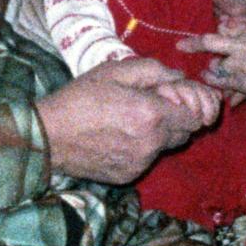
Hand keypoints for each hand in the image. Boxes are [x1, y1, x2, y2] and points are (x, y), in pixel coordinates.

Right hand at [35, 58, 208, 183]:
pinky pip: (148, 158)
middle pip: (186, 132)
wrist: (48, 136)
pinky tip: (119, 135)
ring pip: (166, 146)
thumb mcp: (115, 71)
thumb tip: (180, 77)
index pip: (197, 115)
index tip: (175, 94)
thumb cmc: (80, 98)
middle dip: (177, 115)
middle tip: (153, 102)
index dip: (192, 102)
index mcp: (151, 114)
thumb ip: (154, 70)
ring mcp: (141, 163)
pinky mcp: (129, 175)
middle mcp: (151, 143)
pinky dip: (143, 146)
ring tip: (131, 118)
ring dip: (160, 131)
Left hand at [179, 19, 245, 112]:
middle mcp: (245, 48)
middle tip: (180, 46)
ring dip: (213, 68)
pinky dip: (217, 84)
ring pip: (217, 66)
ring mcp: (244, 68)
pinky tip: (212, 83)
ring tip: (207, 71)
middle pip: (211, 43)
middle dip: (193, 44)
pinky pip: (224, 85)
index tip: (210, 32)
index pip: (225, 27)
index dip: (219, 30)